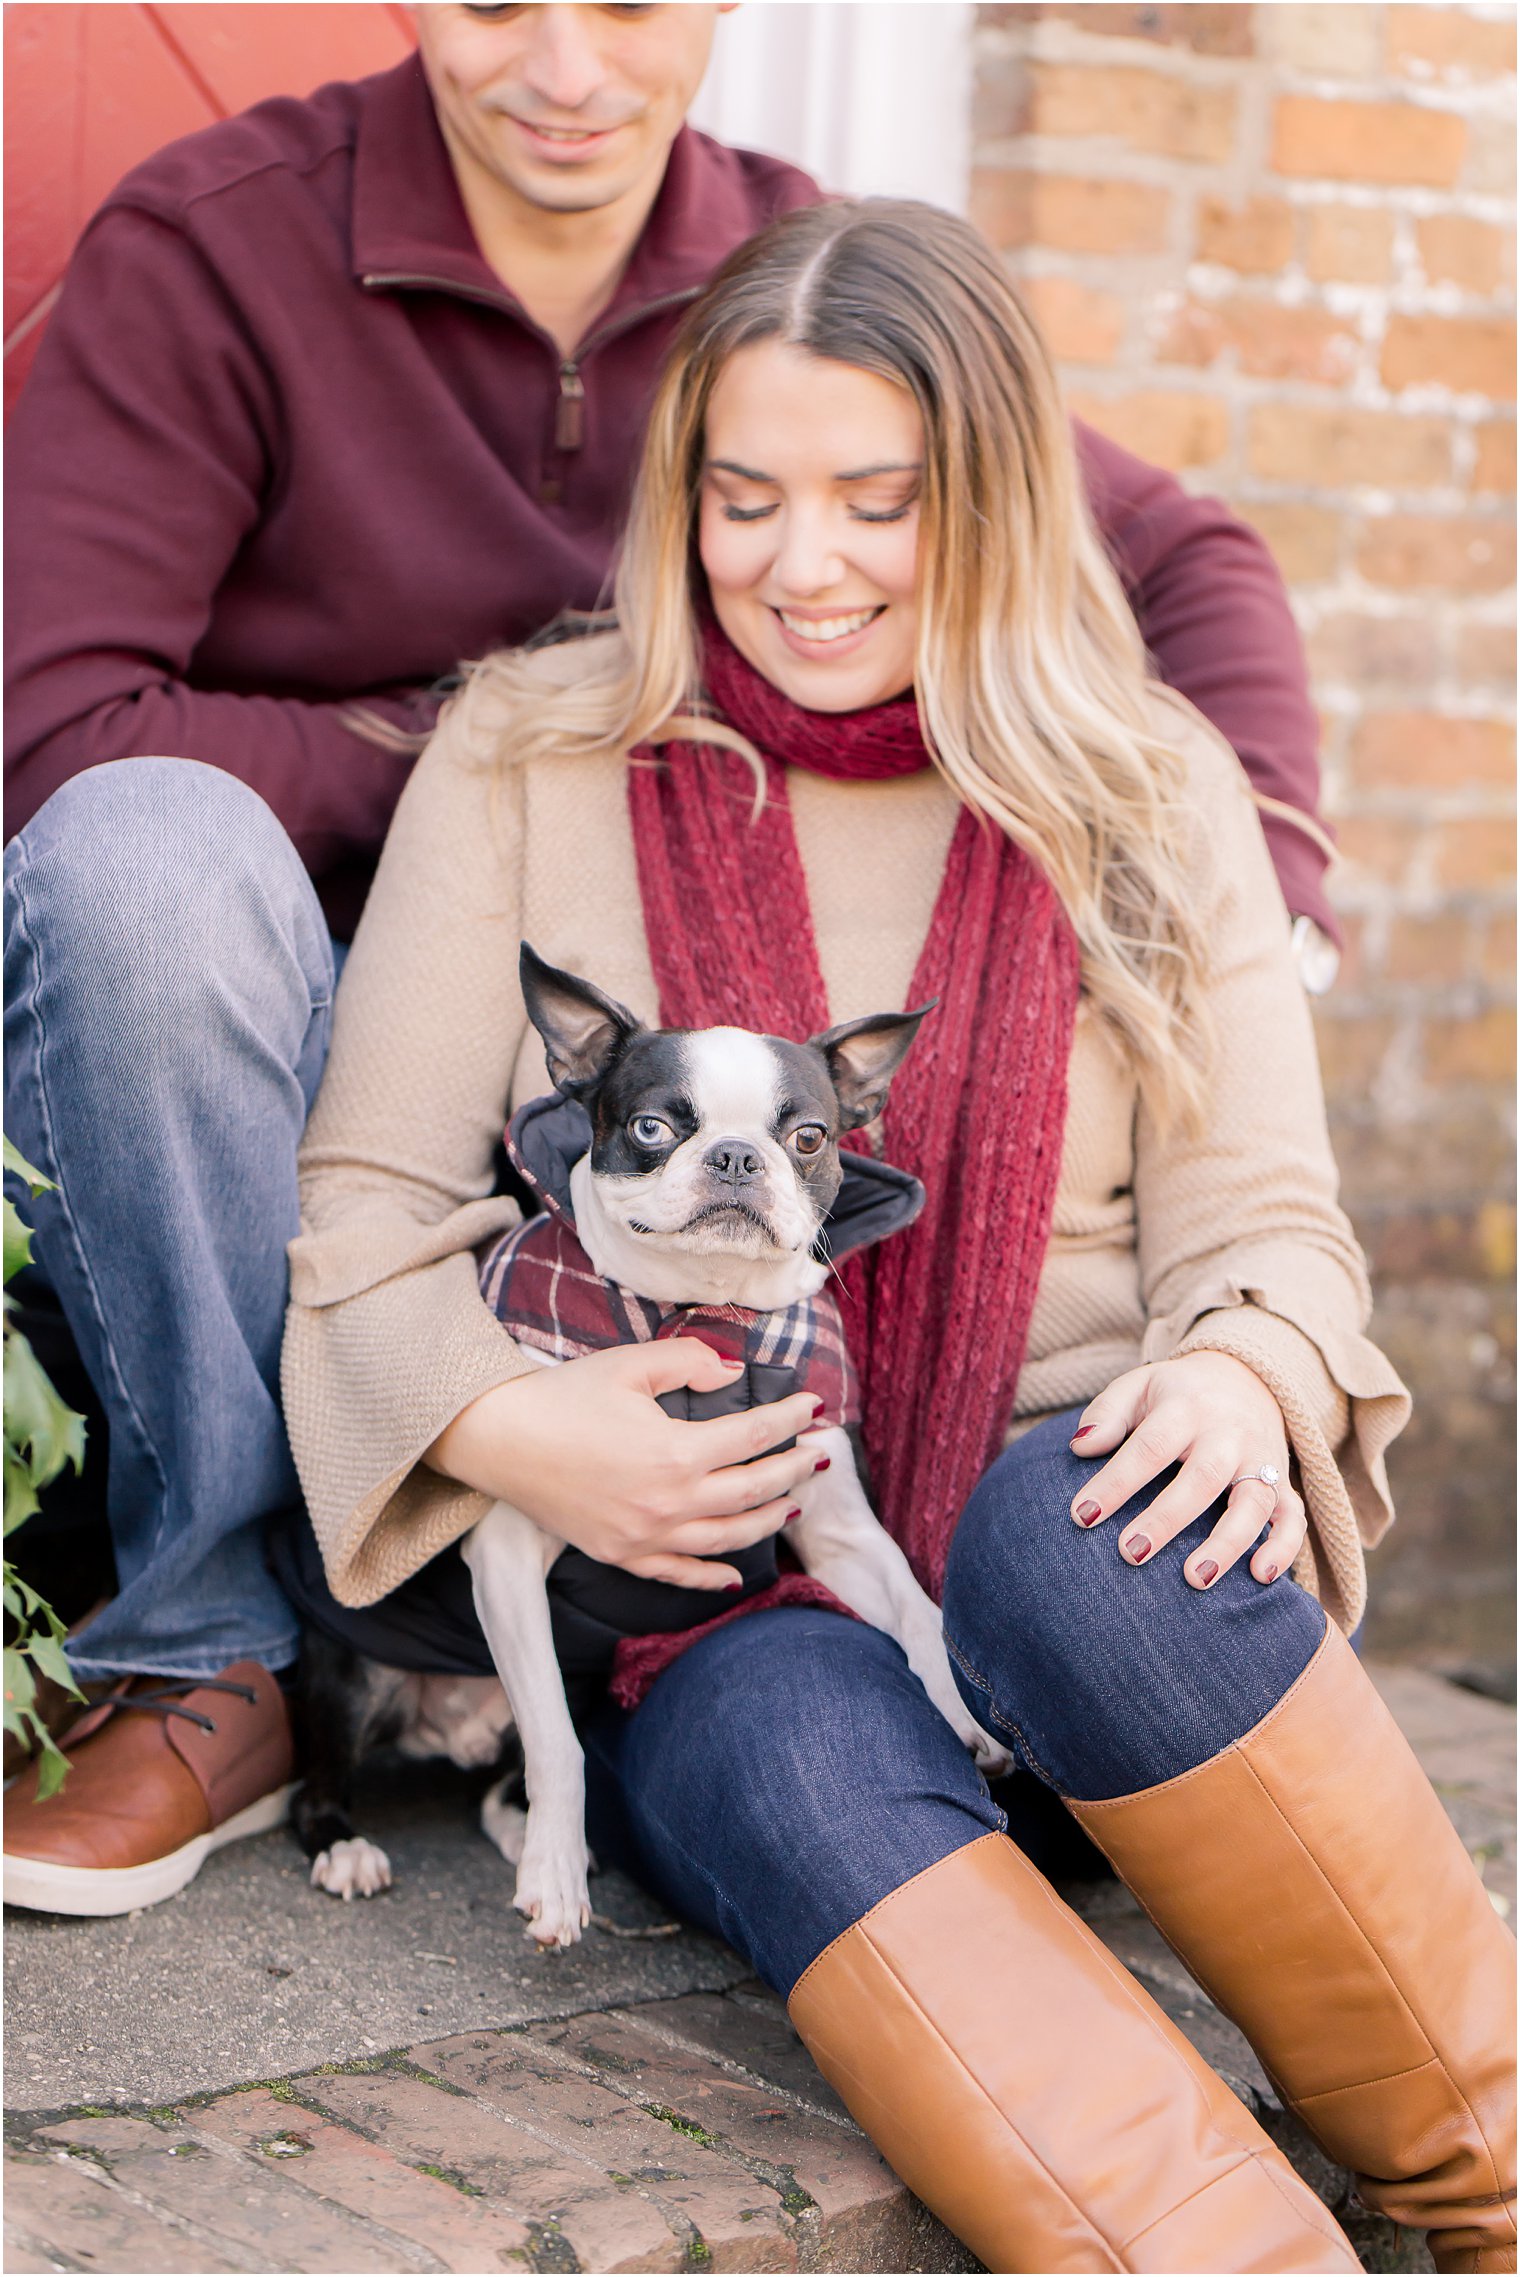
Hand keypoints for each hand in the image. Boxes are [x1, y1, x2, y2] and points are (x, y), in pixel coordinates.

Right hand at [426, 1338, 827, 1590]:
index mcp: (676, 1451)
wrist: (500, 1438)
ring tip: (793, 1501)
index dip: (791, 1419)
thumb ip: (691, 1362)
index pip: (755, 1434)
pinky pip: (679, 1574)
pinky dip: (712, 1577)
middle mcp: (669, 1502)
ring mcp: (646, 1536)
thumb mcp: (631, 1364)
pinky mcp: (622, 1555)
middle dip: (794, 1469)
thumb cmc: (564, 1396)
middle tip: (820, 1452)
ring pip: (728, 1537)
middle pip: (753, 1489)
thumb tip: (733, 1372)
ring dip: (768, 1519)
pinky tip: (736, 1574)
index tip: (814, 1406)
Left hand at [1067, 1351, 1305, 1590]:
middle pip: (1202, 1477)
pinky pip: (1293, 1518)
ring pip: (1253, 1502)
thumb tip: (1080, 1448)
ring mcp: (1261, 1460)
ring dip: (1227, 1543)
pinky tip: (1261, 1577)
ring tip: (1196, 1580)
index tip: (1082, 1515)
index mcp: (1186, 1408)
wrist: (1245, 1377)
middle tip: (1131, 1553)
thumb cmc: (1176, 1393)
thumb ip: (1107, 1412)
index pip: (1149, 1446)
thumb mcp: (1138, 1385)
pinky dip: (1284, 1547)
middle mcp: (1228, 1434)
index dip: (1117, 1482)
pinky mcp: (1283, 1483)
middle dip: (1167, 1519)